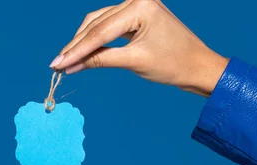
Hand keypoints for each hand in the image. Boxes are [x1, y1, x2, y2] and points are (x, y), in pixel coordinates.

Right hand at [49, 0, 228, 96]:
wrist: (199, 66)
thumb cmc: (175, 64)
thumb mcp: (134, 61)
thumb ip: (100, 60)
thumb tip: (70, 66)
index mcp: (140, 7)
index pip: (100, 31)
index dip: (76, 50)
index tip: (58, 63)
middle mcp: (137, 0)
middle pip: (95, 24)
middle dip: (76, 46)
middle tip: (57, 64)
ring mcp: (136, 5)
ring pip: (98, 22)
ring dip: (82, 42)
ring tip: (65, 61)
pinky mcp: (136, 14)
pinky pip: (108, 25)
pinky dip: (95, 39)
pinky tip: (81, 52)